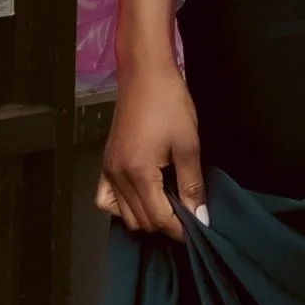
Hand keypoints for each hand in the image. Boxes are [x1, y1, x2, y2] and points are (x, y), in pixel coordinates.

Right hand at [97, 60, 205, 235]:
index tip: (198, 229)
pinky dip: (124, 206)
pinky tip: (142, 196)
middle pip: (140, 222)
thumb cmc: (170, 104)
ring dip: (147, 216)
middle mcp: (117, 177)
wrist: (145, 74)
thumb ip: (192, 185)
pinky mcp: (105, 163)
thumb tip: (200, 217)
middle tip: (188, 212)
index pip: (158, 218)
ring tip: (169, 203)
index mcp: (138, 173)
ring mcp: (107, 171)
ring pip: (124, 215)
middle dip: (165, 224)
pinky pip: (107, 199)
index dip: (180, 229)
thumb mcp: (188, 145)